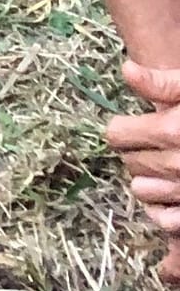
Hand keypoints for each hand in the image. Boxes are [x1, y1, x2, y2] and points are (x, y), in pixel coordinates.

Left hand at [108, 58, 179, 280]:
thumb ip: (163, 83)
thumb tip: (127, 70)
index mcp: (171, 130)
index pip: (117, 135)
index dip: (126, 128)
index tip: (137, 125)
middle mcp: (176, 164)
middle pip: (129, 162)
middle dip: (139, 151)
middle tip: (159, 143)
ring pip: (142, 190)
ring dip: (150, 179)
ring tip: (169, 166)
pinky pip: (166, 220)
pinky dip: (166, 209)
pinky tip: (177, 192)